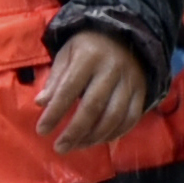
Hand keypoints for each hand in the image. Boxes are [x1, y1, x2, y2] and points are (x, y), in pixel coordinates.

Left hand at [34, 30, 148, 152]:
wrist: (126, 35)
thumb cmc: (89, 47)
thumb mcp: (68, 54)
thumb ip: (56, 79)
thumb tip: (41, 103)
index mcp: (89, 57)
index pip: (69, 89)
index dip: (55, 112)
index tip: (42, 131)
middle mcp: (112, 70)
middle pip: (93, 107)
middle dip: (74, 131)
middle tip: (59, 148)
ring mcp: (130, 82)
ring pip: (114, 117)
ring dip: (94, 137)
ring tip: (77, 146)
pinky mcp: (142, 91)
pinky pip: (131, 118)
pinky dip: (115, 134)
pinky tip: (98, 140)